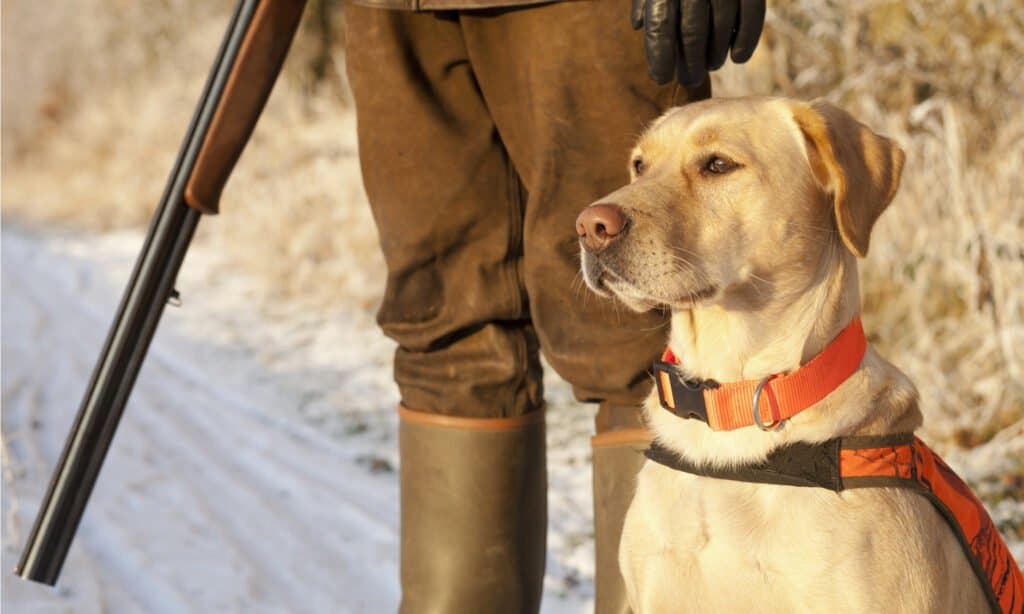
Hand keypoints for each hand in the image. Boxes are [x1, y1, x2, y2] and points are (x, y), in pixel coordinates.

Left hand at [631, 0, 765, 87]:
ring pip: (722, 26)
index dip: (660, 58)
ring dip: (716, 54)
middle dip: (691, 63)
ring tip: (710, 66)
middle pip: (692, 33)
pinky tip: (738, 58)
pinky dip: (746, 40)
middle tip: (691, 79)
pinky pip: (752, 14)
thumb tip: (637, 26)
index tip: (661, 78)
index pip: (660, 28)